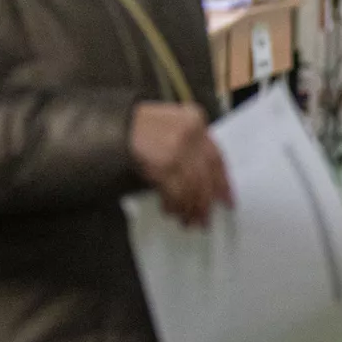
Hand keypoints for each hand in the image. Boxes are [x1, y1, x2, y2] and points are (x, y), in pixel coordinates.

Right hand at [130, 103, 231, 227]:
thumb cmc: (141, 125)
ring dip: (189, 208)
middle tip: (205, 220)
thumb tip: (206, 180)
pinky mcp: (161, 164)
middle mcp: (190, 134)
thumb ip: (192, 144)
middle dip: (205, 202)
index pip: (217, 157)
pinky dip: (173, 204)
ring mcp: (176, 150)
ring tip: (189, 222)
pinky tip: (171, 211)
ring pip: (191, 187)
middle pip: (205, 176)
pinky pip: (173, 191)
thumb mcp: (172, 123)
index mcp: (195, 120)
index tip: (227, 200)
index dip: (223, 182)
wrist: (113, 124)